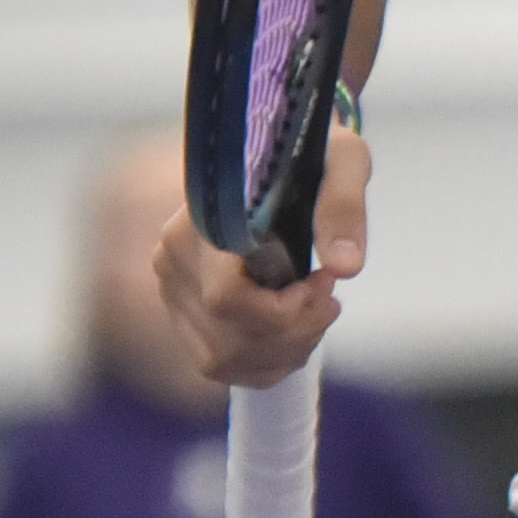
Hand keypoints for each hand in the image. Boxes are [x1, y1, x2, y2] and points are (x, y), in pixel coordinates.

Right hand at [155, 124, 358, 394]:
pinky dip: (267, 360)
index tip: (323, 283)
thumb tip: (345, 266)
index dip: (282, 311)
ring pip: (222, 360)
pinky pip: (220, 365)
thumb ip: (344, 206)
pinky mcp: (182, 311)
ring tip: (315, 309)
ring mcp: (172, 289)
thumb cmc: (310, 153)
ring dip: (284, 350)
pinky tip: (294, 328)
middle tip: (327, 295)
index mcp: (202, 220)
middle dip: (294, 332)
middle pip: (228, 340)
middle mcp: (173, 258)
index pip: (226, 298)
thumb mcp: (343, 160)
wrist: (277, 153)